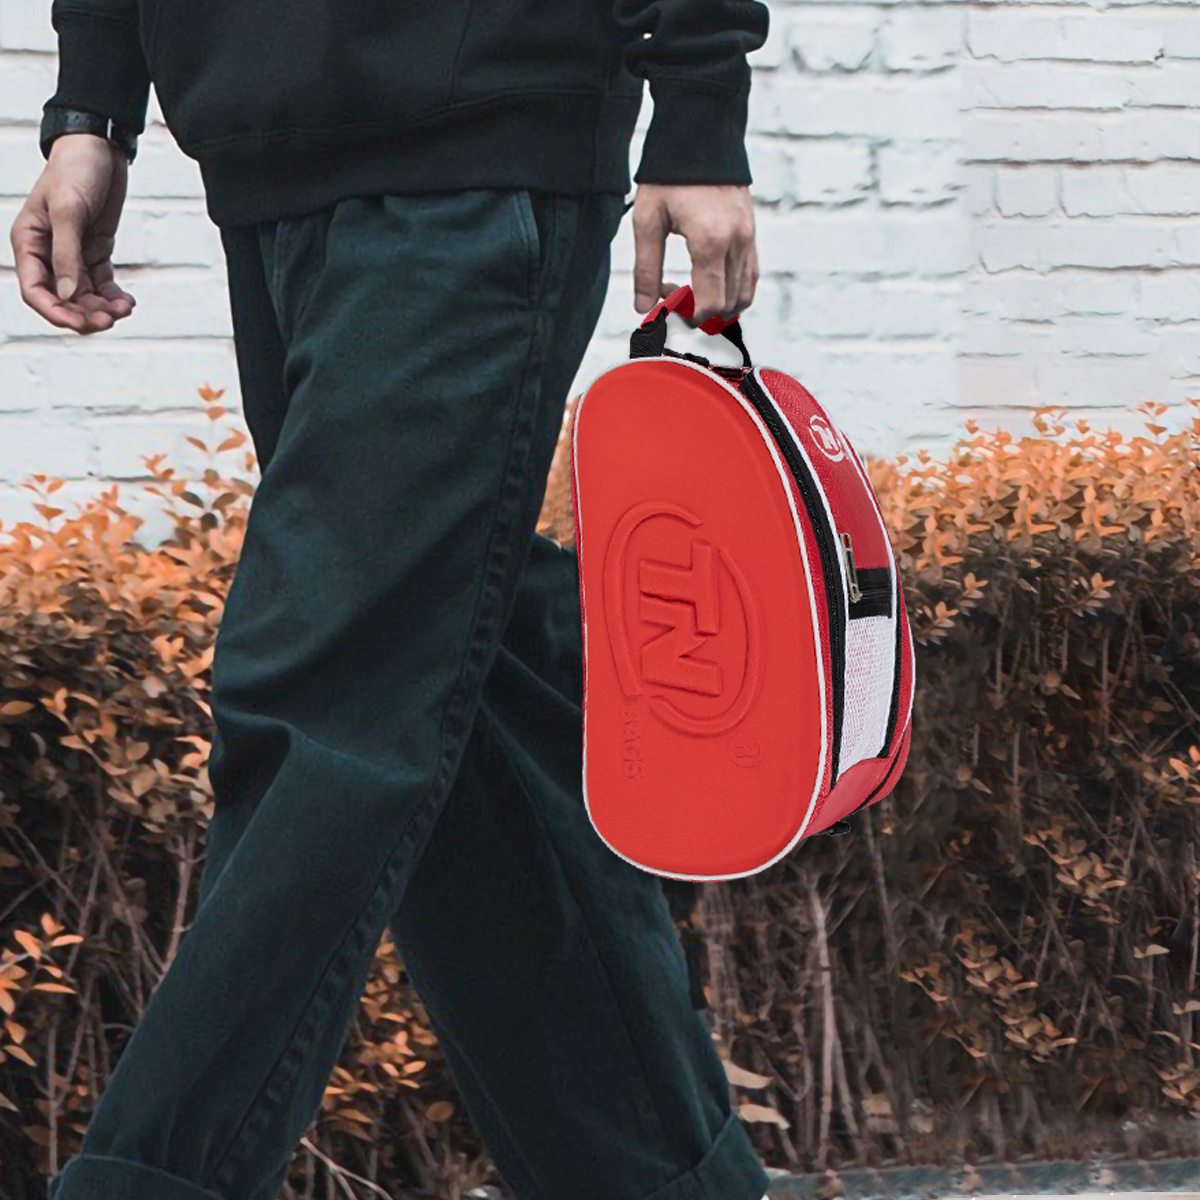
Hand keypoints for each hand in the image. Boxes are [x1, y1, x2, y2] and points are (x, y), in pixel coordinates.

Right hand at [10, 133, 135, 334]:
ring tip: (126, 308)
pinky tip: (128, 301)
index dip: (55, 312)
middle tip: (111, 319)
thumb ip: (67, 255)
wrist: (100, 147)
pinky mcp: (95, 250)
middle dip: (84, 313)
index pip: (35, 290)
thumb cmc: (75, 171)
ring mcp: (72, 253)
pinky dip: (114, 295)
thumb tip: (68, 295)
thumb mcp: (69, 211)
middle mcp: (48, 252)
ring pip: (84, 295)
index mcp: (28, 242)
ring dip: (103, 307)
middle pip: (62, 299)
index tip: (81, 323)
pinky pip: (102, 283)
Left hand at [631, 183, 757, 325]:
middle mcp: (737, 243)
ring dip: (716, 306)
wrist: (701, 133)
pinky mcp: (752, 233)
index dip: (684, 314)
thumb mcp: (647, 221)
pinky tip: (706, 279)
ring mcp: (749, 239)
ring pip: (743, 297)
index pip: (708, 306)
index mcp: (711, 242)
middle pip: (727, 307)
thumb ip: (645, 268)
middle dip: (697, 312)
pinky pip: (750, 278)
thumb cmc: (669, 176)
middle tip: (671, 291)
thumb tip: (643, 309)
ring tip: (688, 287)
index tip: (663, 295)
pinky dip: (731, 291)